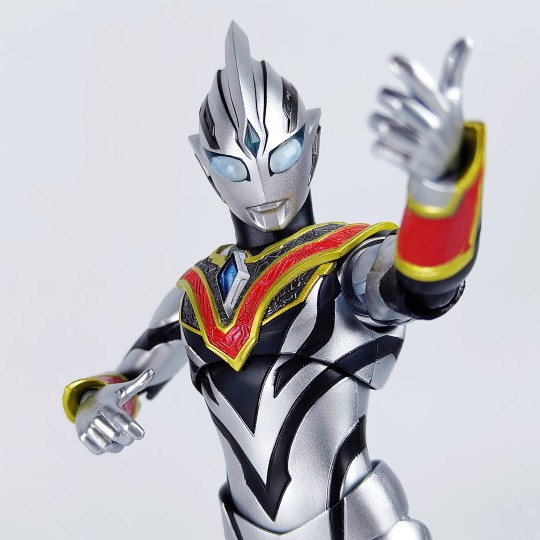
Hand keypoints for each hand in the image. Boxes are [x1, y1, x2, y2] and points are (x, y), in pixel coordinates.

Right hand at [75, 369, 154, 454]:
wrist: (86, 401)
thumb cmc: (110, 397)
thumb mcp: (123, 390)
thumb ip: (138, 383)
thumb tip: (152, 371)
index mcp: (108, 406)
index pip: (123, 421)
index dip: (133, 429)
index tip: (141, 435)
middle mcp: (96, 416)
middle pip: (117, 435)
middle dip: (127, 439)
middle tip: (130, 437)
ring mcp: (87, 427)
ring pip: (107, 445)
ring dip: (117, 446)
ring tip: (120, 439)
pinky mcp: (82, 436)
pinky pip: (98, 450)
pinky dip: (106, 449)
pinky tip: (109, 441)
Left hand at [370, 38, 472, 179]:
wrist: (448, 165)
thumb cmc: (444, 122)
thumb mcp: (451, 98)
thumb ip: (453, 70)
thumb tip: (466, 39)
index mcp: (442, 106)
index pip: (425, 86)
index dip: (409, 73)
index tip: (391, 60)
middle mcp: (433, 126)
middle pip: (401, 106)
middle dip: (387, 98)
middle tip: (384, 97)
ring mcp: (421, 146)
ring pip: (385, 128)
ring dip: (376, 121)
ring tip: (378, 121)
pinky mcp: (409, 164)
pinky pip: (381, 149)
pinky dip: (378, 146)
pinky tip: (383, 144)